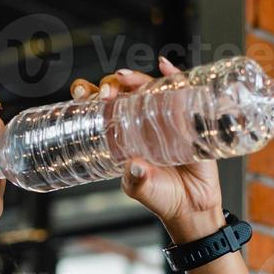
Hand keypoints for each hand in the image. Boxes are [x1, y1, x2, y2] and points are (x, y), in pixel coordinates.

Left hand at [67, 55, 224, 236]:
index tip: (80, 94)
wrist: (193, 207)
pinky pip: (182, 92)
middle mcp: (141, 122)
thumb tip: (136, 165)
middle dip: (110, 85)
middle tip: (106, 92)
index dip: (89, 96)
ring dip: (136, 78)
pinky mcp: (188, 118)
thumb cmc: (162, 197)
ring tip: (125, 77)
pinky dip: (174, 76)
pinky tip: (165, 66)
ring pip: (148, 87)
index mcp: (122, 135)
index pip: (102, 108)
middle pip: (123, 92)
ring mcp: (165, 118)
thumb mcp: (140, 189)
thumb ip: (135, 180)